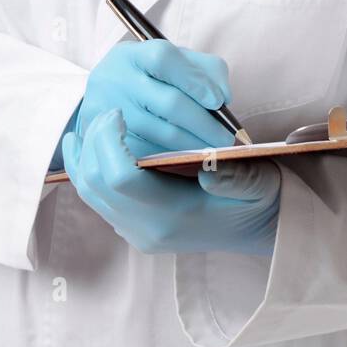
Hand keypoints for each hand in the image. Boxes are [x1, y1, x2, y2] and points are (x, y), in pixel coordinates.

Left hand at [60, 109, 280, 255]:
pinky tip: (91, 147)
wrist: (263, 229)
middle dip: (92, 142)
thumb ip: (237, 178)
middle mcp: (150, 230)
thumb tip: (209, 170)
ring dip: (83, 157)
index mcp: (177, 215)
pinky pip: (98, 199)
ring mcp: (139, 234)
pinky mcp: (135, 230)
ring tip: (89, 125)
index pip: (121, 178)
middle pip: (96, 184)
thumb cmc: (260, 198)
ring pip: (90, 193)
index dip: (109, 140)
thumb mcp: (260, 183)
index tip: (117, 112)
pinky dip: (90, 170)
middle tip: (106, 112)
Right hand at [70, 38, 235, 158]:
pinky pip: (148, 152)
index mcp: (132, 54)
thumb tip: (223, 98)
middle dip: (204, 124)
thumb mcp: (172, 61)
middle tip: (227, 139)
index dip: (195, 80)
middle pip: (168, 103)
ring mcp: (106, 112)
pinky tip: (189, 158)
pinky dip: (173, 156)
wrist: (104, 94)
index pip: (164, 59)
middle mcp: (115, 80)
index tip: (219, 101)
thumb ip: (205, 69)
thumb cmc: (149, 75)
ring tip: (214, 151)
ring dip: (193, 145)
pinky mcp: (104, 141)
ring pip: (159, 133)